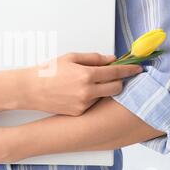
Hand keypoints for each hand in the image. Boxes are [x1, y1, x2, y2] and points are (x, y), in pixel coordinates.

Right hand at [25, 53, 142, 115]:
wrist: (32, 89)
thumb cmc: (48, 71)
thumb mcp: (70, 58)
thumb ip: (94, 58)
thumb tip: (111, 59)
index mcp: (86, 74)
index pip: (116, 72)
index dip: (129, 69)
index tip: (137, 68)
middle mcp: (87, 91)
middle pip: (117, 87)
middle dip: (118, 81)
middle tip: (112, 76)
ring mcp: (83, 104)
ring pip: (104, 96)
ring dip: (103, 89)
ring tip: (86, 83)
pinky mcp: (79, 112)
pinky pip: (93, 104)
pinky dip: (91, 97)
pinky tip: (78, 92)